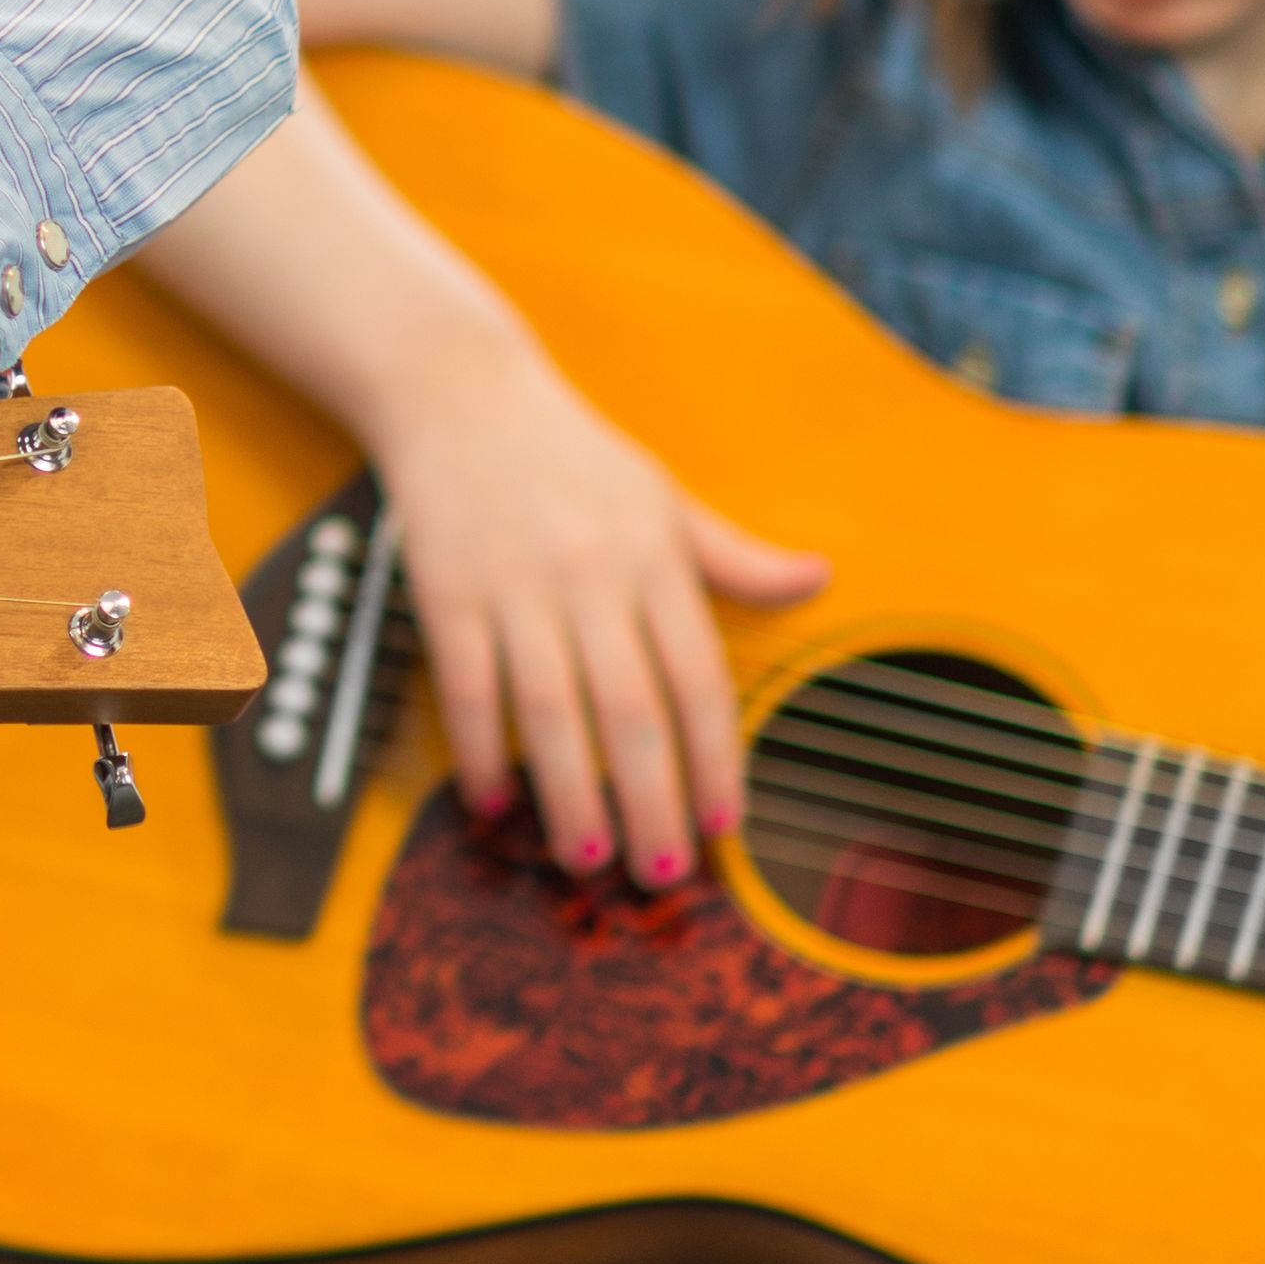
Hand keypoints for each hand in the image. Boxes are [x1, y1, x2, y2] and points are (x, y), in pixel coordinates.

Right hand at [363, 336, 824, 877]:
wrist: (456, 389)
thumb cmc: (568, 453)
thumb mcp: (664, 497)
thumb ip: (735, 556)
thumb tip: (819, 578)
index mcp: (653, 556)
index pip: (698, 677)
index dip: (714, 759)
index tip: (723, 827)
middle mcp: (590, 574)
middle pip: (630, 709)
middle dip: (651, 801)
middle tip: (661, 875)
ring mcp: (514, 584)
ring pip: (550, 709)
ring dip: (571, 792)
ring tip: (587, 857)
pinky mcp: (445, 589)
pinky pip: (468, 685)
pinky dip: (479, 748)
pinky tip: (491, 799)